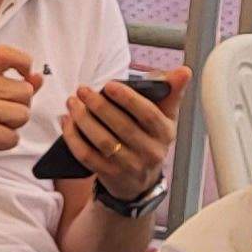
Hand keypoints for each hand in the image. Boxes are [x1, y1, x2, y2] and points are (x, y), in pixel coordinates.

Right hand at [0, 46, 37, 180]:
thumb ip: (12, 86)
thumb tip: (38, 78)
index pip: (5, 53)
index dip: (23, 62)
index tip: (25, 75)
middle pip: (25, 91)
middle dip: (19, 108)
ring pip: (22, 115)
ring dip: (12, 128)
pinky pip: (13, 138)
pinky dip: (4, 144)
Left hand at [63, 78, 179, 197]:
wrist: (140, 180)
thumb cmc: (150, 138)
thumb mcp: (165, 116)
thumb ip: (171, 91)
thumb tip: (184, 71)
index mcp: (165, 132)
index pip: (149, 114)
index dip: (128, 99)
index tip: (109, 85)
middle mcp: (151, 151)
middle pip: (122, 127)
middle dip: (99, 106)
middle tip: (83, 90)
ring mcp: (130, 166)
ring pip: (103, 142)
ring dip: (83, 120)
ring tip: (72, 103)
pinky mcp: (110, 175)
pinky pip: (87, 156)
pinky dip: (74, 138)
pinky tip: (68, 122)